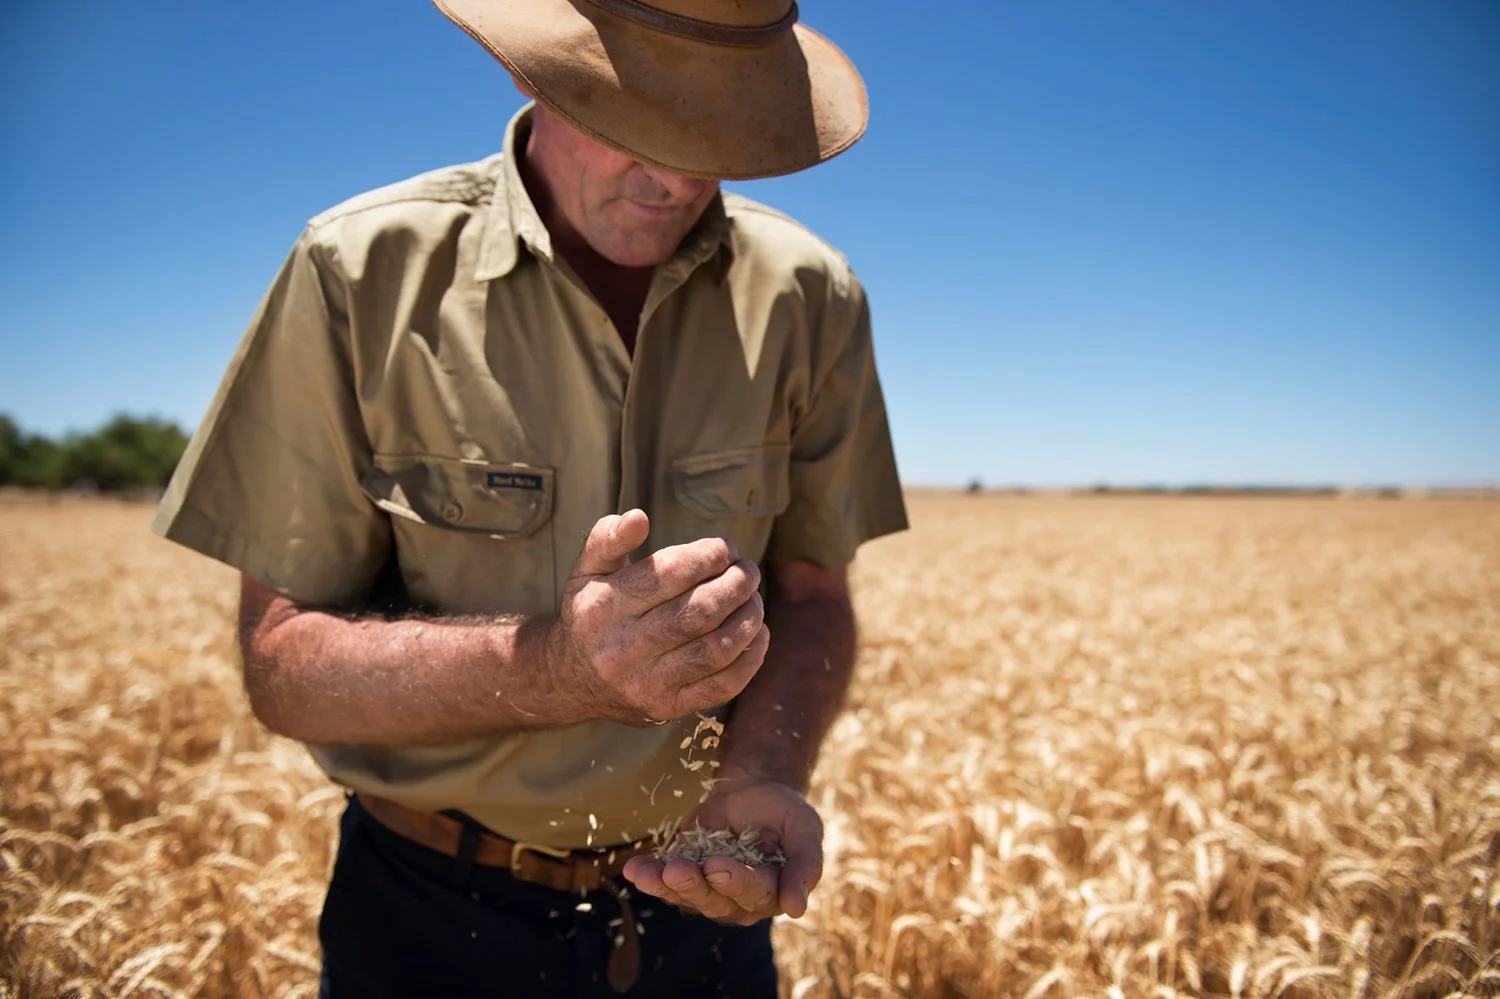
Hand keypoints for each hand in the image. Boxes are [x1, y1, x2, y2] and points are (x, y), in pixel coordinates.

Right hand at [547, 509, 770, 724]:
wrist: (571, 680)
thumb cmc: (591, 612)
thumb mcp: (586, 569)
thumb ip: (608, 537)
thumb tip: (639, 517)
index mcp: (604, 607)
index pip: (670, 573)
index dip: (709, 556)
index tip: (726, 549)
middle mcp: (622, 648)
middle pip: (699, 612)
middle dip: (736, 585)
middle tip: (748, 571)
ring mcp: (646, 683)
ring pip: (716, 649)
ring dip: (748, 618)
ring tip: (754, 598)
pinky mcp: (668, 707)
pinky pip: (723, 686)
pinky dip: (751, 658)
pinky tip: (757, 633)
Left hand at [620, 779, 822, 924]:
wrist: (751, 790)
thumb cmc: (783, 811)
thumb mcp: (804, 828)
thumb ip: (805, 864)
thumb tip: (797, 909)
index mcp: (772, 892)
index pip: (754, 892)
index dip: (736, 881)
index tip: (717, 866)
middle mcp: (738, 900)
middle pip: (715, 900)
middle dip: (694, 885)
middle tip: (679, 869)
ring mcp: (707, 890)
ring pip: (687, 895)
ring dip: (666, 886)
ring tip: (646, 874)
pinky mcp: (683, 876)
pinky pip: (664, 882)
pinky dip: (649, 875)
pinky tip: (634, 869)